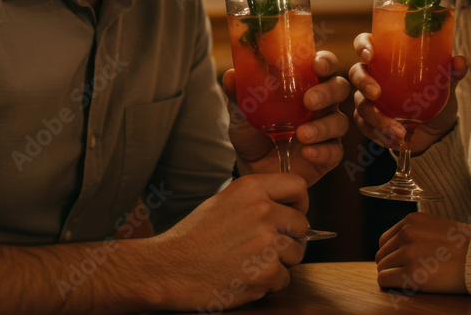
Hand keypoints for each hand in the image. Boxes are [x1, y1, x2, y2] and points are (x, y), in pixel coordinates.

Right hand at [147, 173, 308, 309]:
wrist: (168, 268)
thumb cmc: (193, 237)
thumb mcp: (224, 201)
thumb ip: (257, 199)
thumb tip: (286, 206)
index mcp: (252, 188)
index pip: (299, 187)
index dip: (299, 203)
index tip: (291, 215)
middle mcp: (262, 210)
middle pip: (301, 224)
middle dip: (289, 238)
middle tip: (266, 246)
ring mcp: (266, 242)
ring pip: (296, 253)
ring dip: (279, 262)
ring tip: (249, 262)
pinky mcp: (265, 272)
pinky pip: (284, 278)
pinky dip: (268, 282)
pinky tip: (244, 276)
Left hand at [223, 50, 349, 185]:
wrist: (251, 168)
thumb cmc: (252, 131)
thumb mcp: (242, 112)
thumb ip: (238, 93)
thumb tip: (231, 74)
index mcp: (305, 85)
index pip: (324, 65)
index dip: (326, 61)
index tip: (317, 65)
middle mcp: (322, 104)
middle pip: (339, 88)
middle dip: (328, 92)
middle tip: (309, 101)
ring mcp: (327, 130)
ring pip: (339, 121)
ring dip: (323, 126)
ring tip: (301, 135)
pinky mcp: (328, 154)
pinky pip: (334, 151)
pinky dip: (322, 151)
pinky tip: (307, 153)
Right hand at [349, 32, 466, 154]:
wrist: (437, 131)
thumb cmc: (436, 96)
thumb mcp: (446, 84)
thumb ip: (451, 72)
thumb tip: (459, 62)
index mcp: (386, 59)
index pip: (365, 44)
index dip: (362, 46)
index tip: (369, 54)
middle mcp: (373, 76)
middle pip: (356, 72)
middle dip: (363, 82)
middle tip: (377, 93)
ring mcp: (367, 100)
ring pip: (360, 104)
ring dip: (377, 117)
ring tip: (398, 131)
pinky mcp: (368, 122)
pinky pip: (364, 126)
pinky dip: (379, 134)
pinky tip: (395, 139)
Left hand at [375, 213, 470, 293]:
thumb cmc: (465, 246)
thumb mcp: (437, 227)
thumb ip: (417, 232)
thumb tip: (401, 247)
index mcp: (412, 221)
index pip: (386, 240)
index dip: (393, 253)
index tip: (403, 262)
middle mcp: (406, 233)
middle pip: (382, 254)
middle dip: (391, 265)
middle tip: (406, 273)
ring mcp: (407, 253)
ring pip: (382, 267)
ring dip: (393, 275)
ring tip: (411, 279)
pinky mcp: (411, 273)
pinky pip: (384, 280)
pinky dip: (390, 285)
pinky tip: (405, 286)